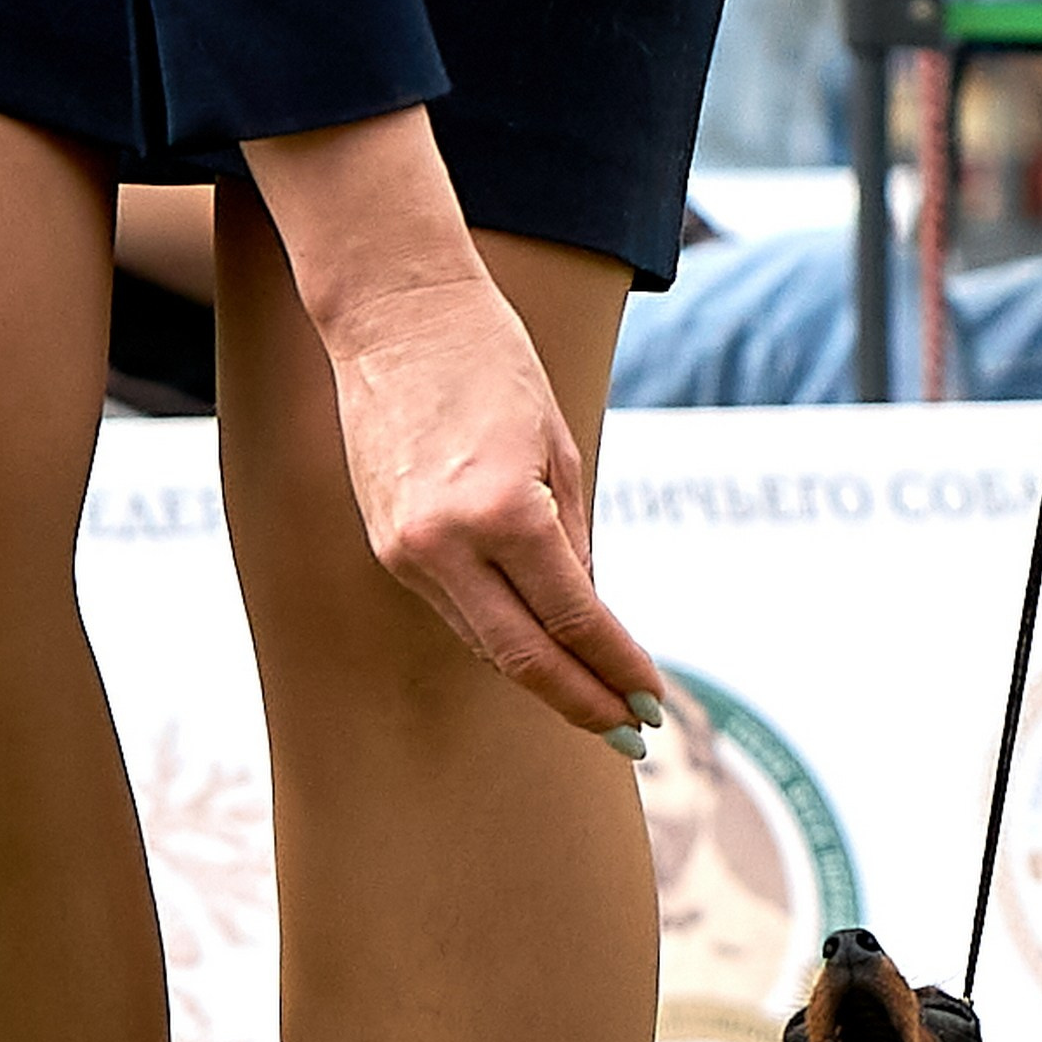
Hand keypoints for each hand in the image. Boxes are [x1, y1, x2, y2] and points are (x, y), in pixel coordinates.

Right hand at [240, 110, 661, 752]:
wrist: (395, 311)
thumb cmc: (492, 363)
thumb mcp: (559, 450)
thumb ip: (573, 542)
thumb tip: (589, 620)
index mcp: (503, 511)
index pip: (575, 620)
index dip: (618, 668)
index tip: (652, 700)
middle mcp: (447, 543)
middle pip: (525, 657)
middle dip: (584, 700)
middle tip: (632, 731)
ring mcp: (409, 550)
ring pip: (488, 642)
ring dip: (546, 678)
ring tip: (597, 703)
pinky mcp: (389, 546)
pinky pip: (460, 612)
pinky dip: (505, 638)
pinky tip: (542, 654)